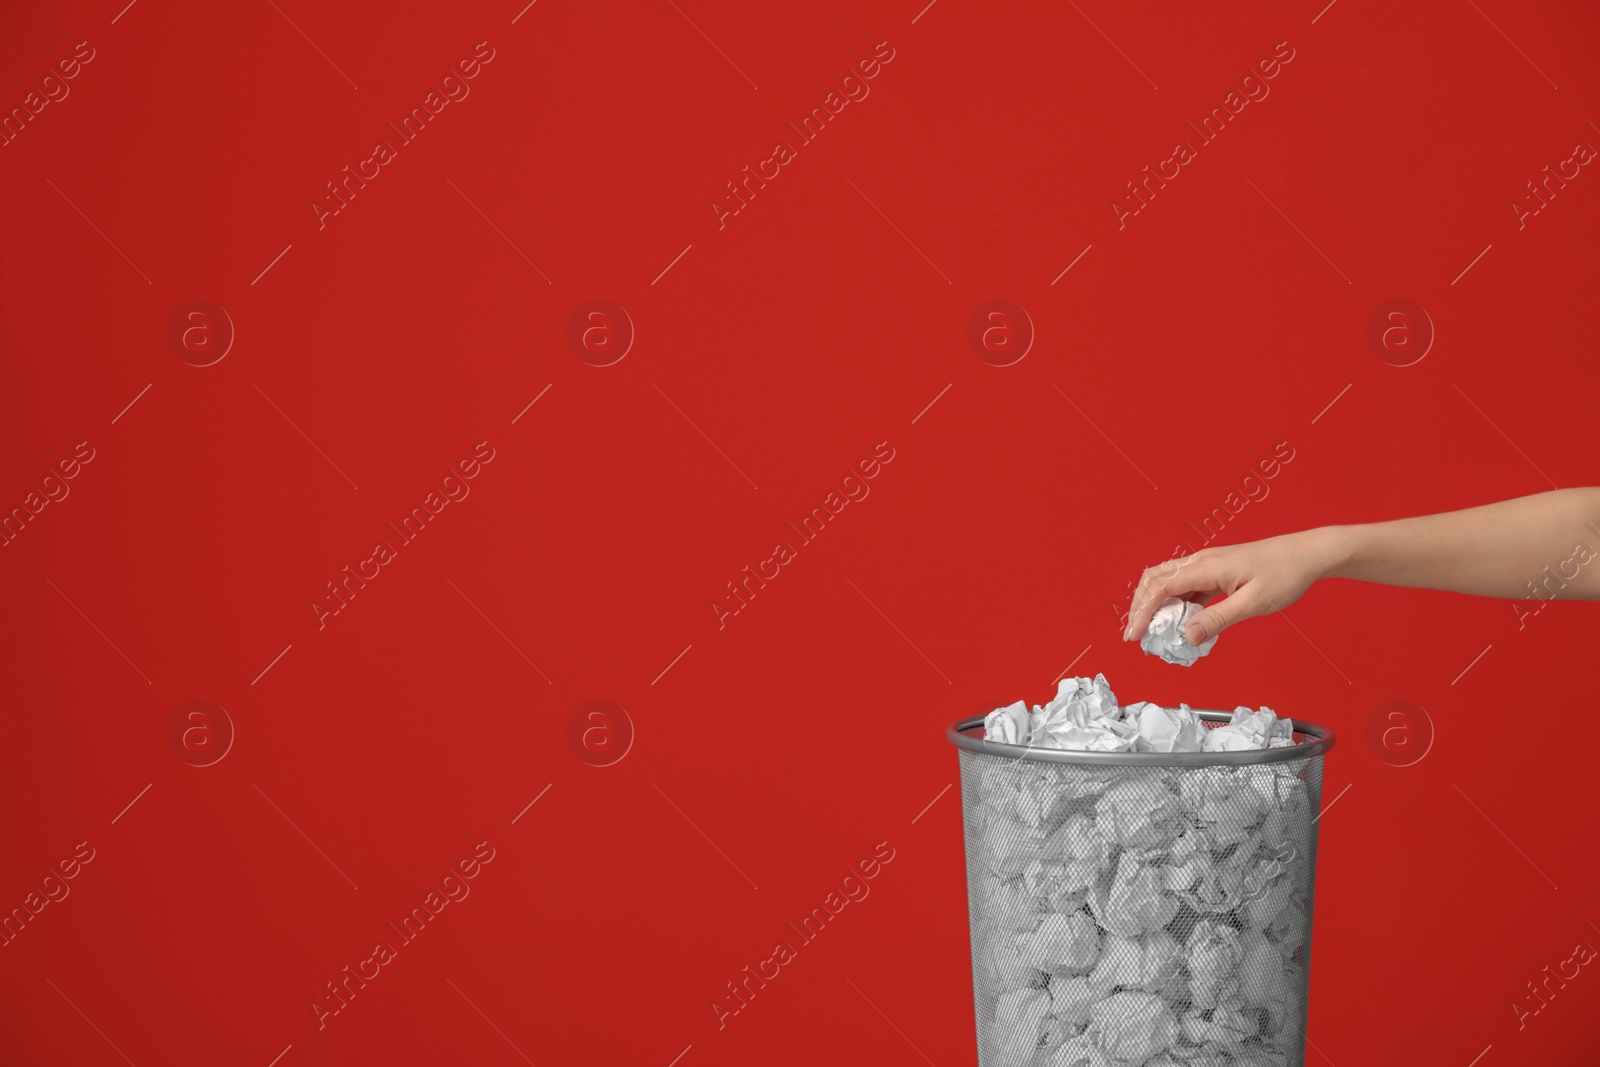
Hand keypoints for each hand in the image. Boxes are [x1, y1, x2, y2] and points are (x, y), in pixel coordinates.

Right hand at [1122, 529, 1340, 645]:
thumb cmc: (1285, 574)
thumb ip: (1218, 619)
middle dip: (1139, 606)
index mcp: (1208, 567)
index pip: (1161, 587)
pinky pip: (1186, 585)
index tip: (1134, 635)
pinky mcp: (1216, 571)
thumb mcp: (1253, 603)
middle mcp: (1202, 561)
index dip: (1142, 612)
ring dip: (1154, 603)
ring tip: (1151, 630)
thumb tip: (1188, 636)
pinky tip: (1180, 621)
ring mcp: (1208, 564)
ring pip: (1167, 580)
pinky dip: (1175, 603)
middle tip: (1135, 635)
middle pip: (1155, 579)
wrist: (1307, 554)